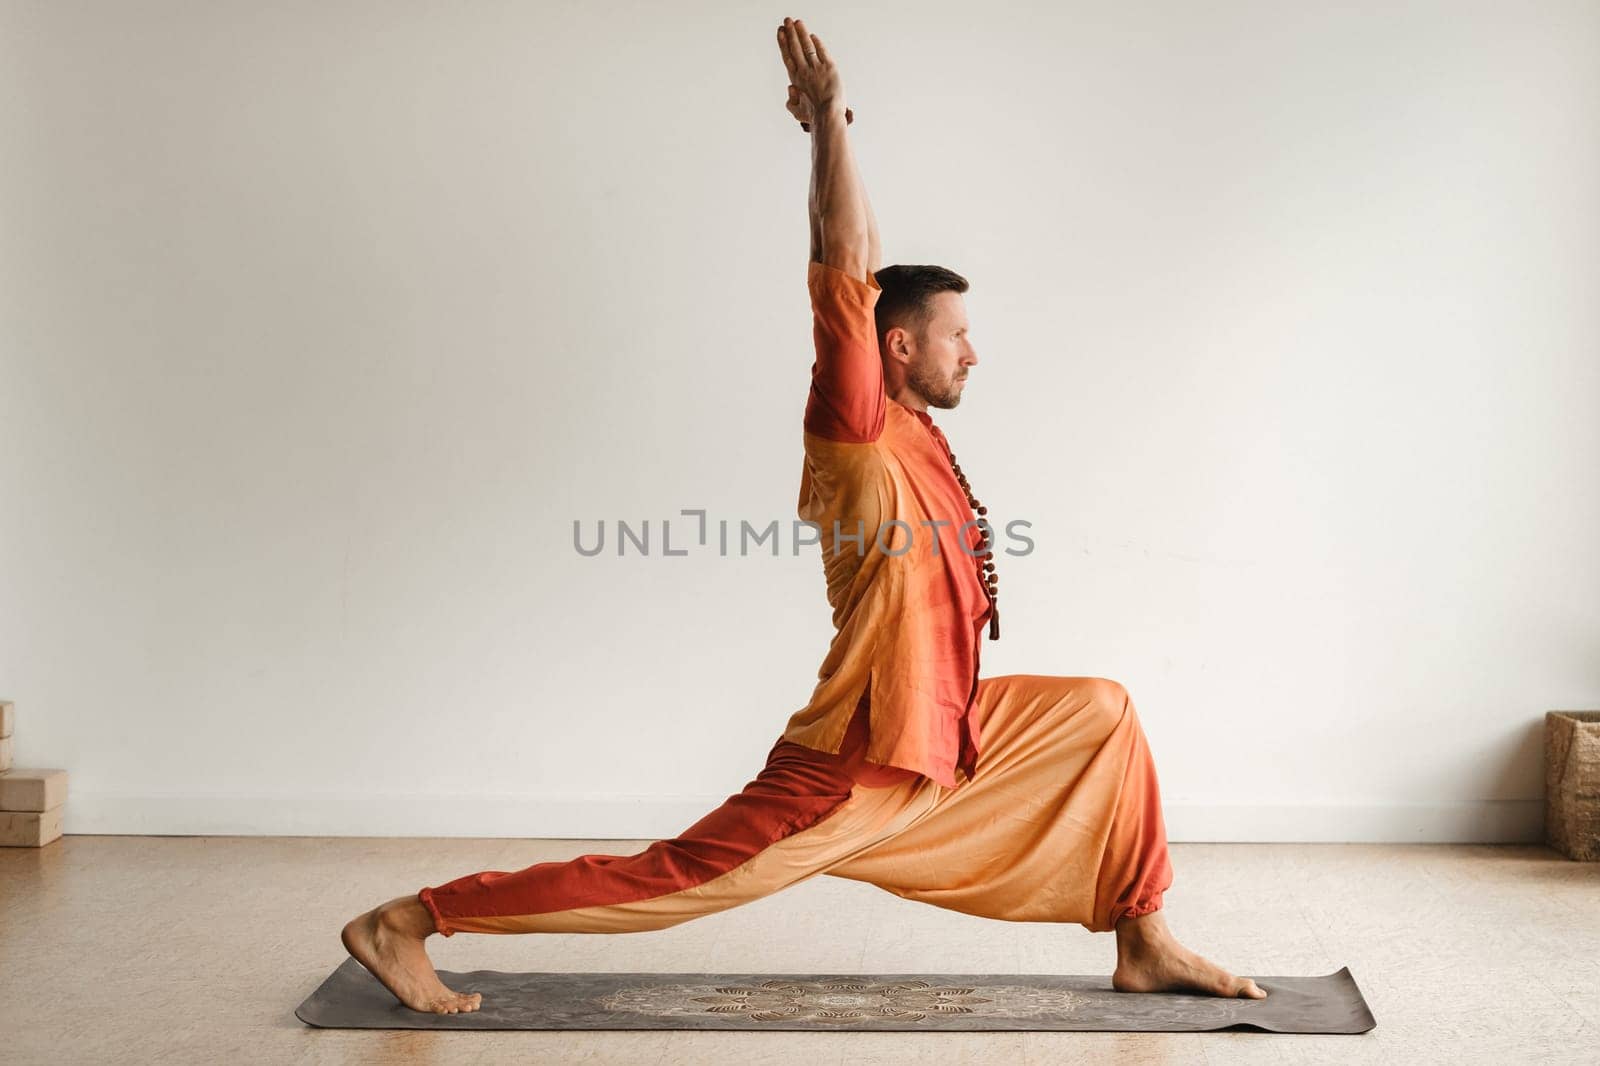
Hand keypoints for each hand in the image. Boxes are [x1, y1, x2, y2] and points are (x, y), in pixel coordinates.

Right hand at [776, 17, 849, 131]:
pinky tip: (813, 36)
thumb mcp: (797, 112)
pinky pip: (822, 51)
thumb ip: (790, 101)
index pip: (788, 57)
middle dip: (790, 33)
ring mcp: (816, 68)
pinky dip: (816, 43)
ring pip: (806, 46)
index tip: (780, 33)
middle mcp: (804, 71)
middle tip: (786, 21)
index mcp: (795, 79)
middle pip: (795, 48)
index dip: (783, 43)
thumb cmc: (813, 116)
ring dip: (801, 33)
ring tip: (797, 22)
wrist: (827, 116)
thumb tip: (790, 88)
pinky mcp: (829, 67)